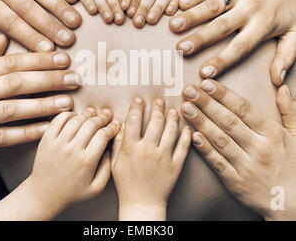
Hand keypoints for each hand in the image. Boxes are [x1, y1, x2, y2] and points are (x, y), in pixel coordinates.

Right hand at [0, 34, 81, 154]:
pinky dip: (26, 133)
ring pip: (11, 109)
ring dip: (42, 106)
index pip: (10, 62)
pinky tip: (48, 129)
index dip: (39, 60)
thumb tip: (2, 38)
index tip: (64, 58)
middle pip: (15, 83)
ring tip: (68, 103)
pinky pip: (1, 137)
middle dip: (49, 80)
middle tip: (75, 79)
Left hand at [26, 109, 119, 217]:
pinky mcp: (46, 141)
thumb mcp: (96, 187)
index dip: (112, 127)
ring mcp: (57, 144)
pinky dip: (68, 115)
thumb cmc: (72, 192)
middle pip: (91, 125)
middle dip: (102, 117)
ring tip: (93, 112)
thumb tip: (109, 148)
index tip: (116, 124)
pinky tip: (75, 115)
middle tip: (107, 114)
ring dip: (86, 113)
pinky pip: (58, 121)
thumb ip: (107, 168)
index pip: (103, 136)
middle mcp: (72, 151)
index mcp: (86, 161)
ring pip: (75, 120)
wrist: (44, 195)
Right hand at [112, 97, 190, 220]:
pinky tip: (186, 127)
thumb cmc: (126, 183)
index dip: (136, 107)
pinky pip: (184, 147)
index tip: (139, 99)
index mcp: (131, 148)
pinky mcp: (176, 165)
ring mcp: (164, 158)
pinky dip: (186, 135)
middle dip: (157, 108)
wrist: (142, 204)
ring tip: (173, 110)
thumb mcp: (115, 163)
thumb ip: (117, 142)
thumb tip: (119, 124)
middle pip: (155, 122)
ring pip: (171, 131)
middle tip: (159, 101)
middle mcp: (148, 150)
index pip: (134, 121)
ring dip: (172, 118)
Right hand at [170, 0, 295, 84]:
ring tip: (173, 25)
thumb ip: (287, 56)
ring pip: (213, 5)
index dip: (222, 60)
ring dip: (192, 15)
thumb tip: (276, 81)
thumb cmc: (292, 5)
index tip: (204, 73)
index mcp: (264, 25)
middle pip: (221, 26)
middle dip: (200, 38)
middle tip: (180, 49)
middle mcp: (250, 8)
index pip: (240, 47)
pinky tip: (180, 3)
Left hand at [181, 80, 295, 220]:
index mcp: (273, 134)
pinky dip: (204, 149)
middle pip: (228, 121)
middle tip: (188, 90)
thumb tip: (282, 87)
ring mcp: (247, 166)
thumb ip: (289, 110)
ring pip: (219, 140)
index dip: (223, 95)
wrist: (293, 202)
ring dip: (200, 122)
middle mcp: (259, 148)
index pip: (244, 109)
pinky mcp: (236, 182)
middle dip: (206, 103)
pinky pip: (217, 163)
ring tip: (185, 107)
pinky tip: (192, 135)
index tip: (206, 83)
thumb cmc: (293, 165)